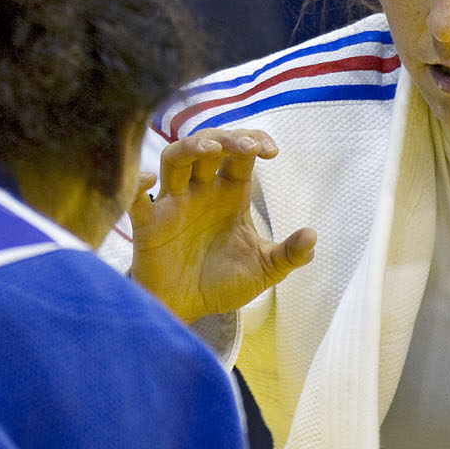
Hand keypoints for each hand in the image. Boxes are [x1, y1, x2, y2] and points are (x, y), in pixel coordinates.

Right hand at [127, 128, 315, 322]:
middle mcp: (201, 191)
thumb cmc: (221, 283)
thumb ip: (288, 255)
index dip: (254, 141)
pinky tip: (147, 179)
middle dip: (226, 138)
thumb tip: (313, 238)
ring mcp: (173, 204)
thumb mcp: (262, 270)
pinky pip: (136, 198)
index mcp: (230, 195)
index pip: (240, 154)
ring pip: (175, 159)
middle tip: (247, 146)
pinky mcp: (148, 225)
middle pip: (208, 146)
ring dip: (190, 147)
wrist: (187, 310)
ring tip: (209, 147)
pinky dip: (136, 185)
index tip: (271, 150)